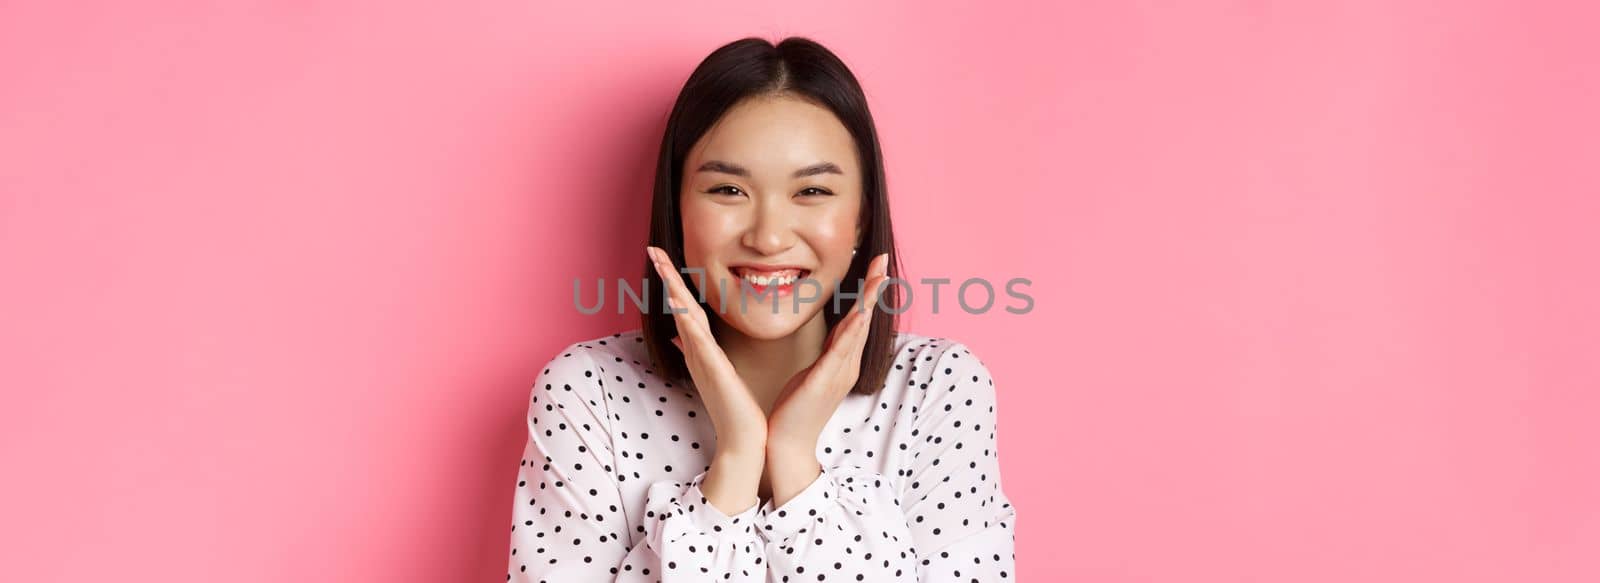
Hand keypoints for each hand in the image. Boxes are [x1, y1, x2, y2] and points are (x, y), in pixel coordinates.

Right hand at [646, 246, 768, 452]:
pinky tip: (679, 303)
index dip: (674, 282)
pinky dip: (686, 321)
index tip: (664, 257)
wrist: (743, 439)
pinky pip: (697, 340)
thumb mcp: (715, 372)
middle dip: (667, 276)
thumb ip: (696, 352)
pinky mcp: (713, 370)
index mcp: (701, 350)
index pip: (685, 308)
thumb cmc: (733, 407)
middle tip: (653, 249)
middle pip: (679, 306)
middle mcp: (697, 351)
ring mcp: (702, 360)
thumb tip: (678, 335)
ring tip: (662, 265)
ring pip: (685, 317)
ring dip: (672, 290)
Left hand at [765, 252, 890, 455]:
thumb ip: (824, 354)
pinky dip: (853, 331)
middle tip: (883, 261)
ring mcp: (838, 374)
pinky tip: (860, 313)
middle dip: (874, 289)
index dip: (867, 294)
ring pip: (857, 331)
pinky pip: (840, 352)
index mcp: (843, 362)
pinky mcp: (824, 382)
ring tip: (878, 278)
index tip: (875, 267)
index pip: (858, 321)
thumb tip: (833, 336)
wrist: (788, 444)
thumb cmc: (796, 410)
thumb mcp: (812, 373)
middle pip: (864, 320)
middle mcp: (847, 366)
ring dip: (868, 303)